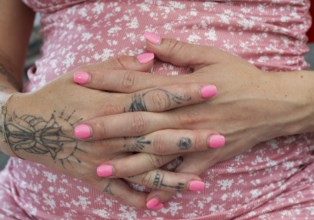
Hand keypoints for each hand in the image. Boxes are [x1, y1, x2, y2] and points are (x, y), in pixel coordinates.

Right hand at [3, 54, 219, 207]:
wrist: (25, 126)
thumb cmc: (58, 94)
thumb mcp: (83, 73)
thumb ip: (119, 67)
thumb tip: (151, 57)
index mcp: (109, 104)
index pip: (153, 97)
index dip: (182, 94)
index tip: (209, 90)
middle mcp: (109, 135)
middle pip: (155, 136)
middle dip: (189, 137)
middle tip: (220, 136)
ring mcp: (101, 160)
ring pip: (143, 170)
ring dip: (172, 178)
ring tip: (200, 183)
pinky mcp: (92, 178)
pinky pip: (119, 193)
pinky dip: (139, 199)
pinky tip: (161, 205)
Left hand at [92, 36, 310, 207]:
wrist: (273, 105)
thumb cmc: (241, 77)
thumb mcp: (210, 56)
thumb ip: (175, 49)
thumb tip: (146, 40)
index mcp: (181, 91)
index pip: (136, 83)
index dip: (107, 79)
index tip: (80, 78)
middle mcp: (184, 118)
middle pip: (139, 122)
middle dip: (107, 125)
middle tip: (77, 130)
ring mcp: (195, 141)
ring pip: (156, 155)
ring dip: (127, 163)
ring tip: (100, 169)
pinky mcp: (209, 158)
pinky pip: (185, 177)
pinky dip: (168, 189)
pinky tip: (150, 201)